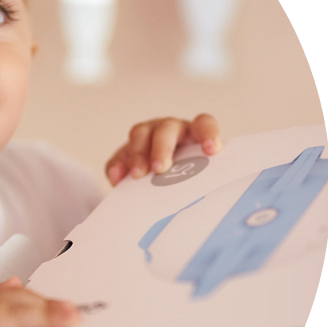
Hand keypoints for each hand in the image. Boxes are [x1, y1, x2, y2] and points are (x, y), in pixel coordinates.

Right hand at [105, 114, 221, 185]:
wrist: (158, 194)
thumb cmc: (185, 183)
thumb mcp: (194, 179)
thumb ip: (197, 184)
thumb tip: (198, 202)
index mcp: (193, 134)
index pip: (203, 124)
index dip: (208, 133)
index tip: (211, 150)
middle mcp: (170, 131)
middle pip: (166, 128)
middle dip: (162, 147)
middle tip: (160, 169)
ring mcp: (146, 137)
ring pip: (139, 133)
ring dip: (138, 154)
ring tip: (137, 175)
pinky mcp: (125, 151)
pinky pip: (119, 155)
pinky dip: (117, 166)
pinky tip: (116, 179)